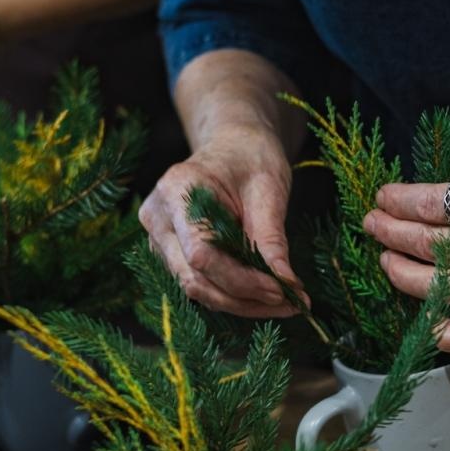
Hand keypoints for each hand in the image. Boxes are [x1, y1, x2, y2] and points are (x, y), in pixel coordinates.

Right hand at [138, 126, 302, 318]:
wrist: (233, 146)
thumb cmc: (251, 159)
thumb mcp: (269, 190)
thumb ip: (272, 239)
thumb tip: (287, 284)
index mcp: (177, 191)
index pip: (201, 254)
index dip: (241, 280)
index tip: (281, 289)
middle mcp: (158, 218)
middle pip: (194, 279)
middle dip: (245, 299)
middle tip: (291, 303)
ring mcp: (159, 238)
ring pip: (196, 289)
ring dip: (242, 303)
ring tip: (285, 301)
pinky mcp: (170, 253)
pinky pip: (200, 284)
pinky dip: (234, 295)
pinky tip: (265, 295)